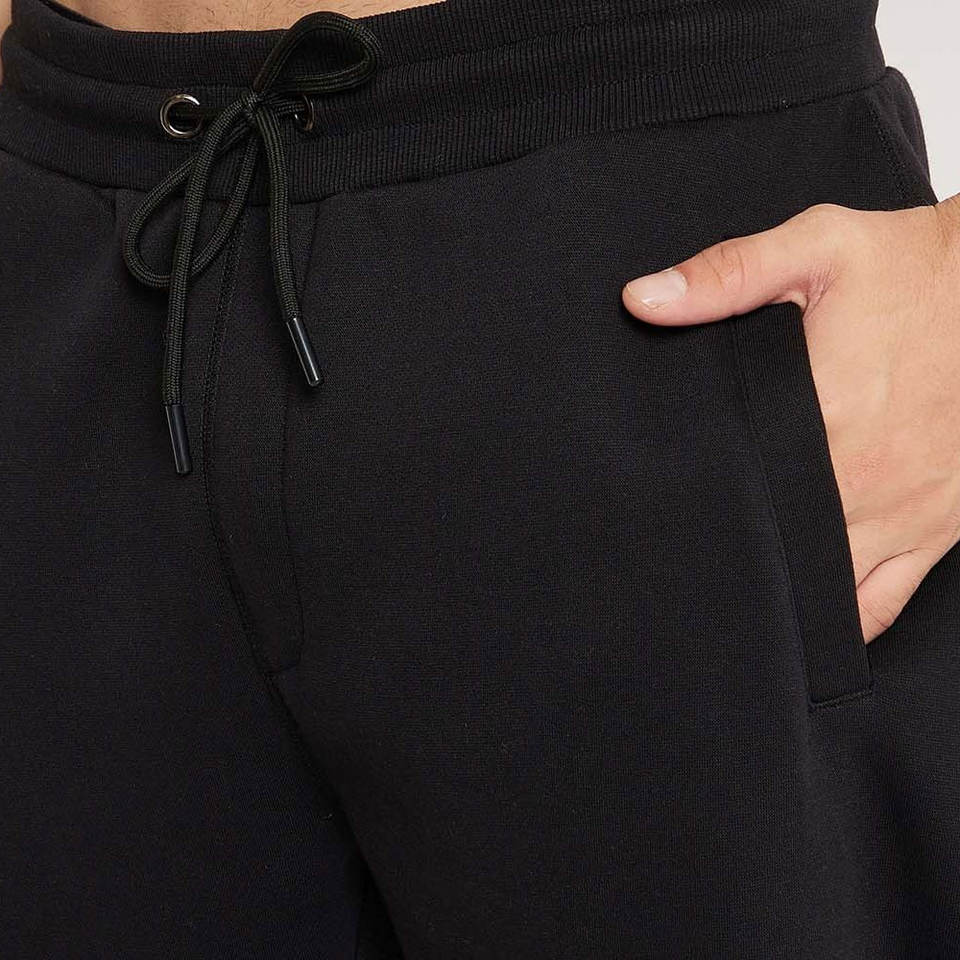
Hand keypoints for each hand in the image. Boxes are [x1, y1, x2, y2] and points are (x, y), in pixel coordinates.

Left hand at [621, 200, 959, 643]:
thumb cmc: (917, 270)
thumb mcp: (818, 250)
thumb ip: (727, 276)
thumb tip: (642, 299)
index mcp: (821, 418)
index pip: (733, 492)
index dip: (689, 514)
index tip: (655, 524)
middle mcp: (859, 481)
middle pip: (772, 548)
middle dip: (727, 558)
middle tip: (682, 564)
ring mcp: (902, 515)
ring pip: (824, 591)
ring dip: (779, 596)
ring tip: (732, 599)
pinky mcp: (938, 528)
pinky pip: (884, 602)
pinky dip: (843, 620)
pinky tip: (807, 618)